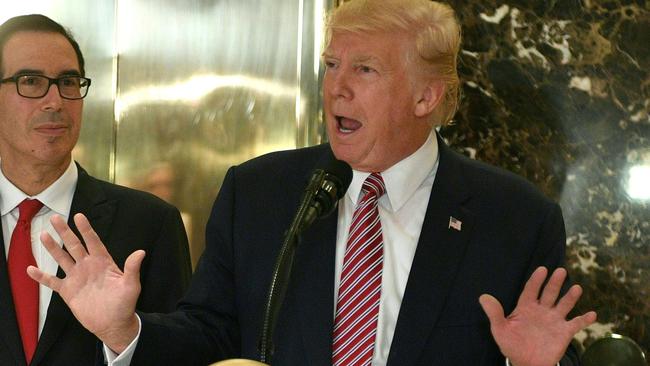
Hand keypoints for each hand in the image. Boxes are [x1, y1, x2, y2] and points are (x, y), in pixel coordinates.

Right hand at [27, 213, 142, 352]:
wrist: (113, 324)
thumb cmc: (125, 304)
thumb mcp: (131, 285)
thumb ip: (132, 268)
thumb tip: (141, 252)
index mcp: (103, 262)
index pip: (93, 241)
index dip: (86, 229)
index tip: (79, 216)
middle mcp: (88, 266)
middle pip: (74, 245)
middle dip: (65, 232)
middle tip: (55, 218)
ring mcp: (77, 277)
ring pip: (62, 258)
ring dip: (52, 247)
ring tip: (43, 235)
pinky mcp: (68, 291)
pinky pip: (52, 281)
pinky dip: (41, 276)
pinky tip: (30, 269)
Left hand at [479, 267, 596, 365]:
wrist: (526, 363)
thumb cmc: (512, 345)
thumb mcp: (499, 329)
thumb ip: (494, 313)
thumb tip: (483, 297)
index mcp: (526, 307)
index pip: (531, 290)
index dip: (536, 280)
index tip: (542, 269)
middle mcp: (542, 311)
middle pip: (549, 293)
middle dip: (555, 283)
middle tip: (560, 271)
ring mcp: (554, 320)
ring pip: (564, 305)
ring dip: (570, 297)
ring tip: (577, 288)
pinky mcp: (564, 332)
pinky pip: (576, 324)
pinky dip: (584, 320)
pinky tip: (592, 314)